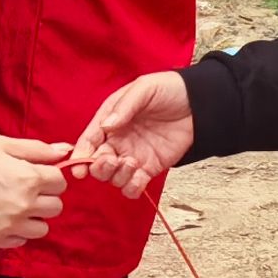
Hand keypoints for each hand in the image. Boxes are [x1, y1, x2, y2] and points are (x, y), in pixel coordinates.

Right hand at [0, 136, 75, 249]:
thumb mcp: (2, 144)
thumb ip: (37, 150)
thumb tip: (64, 151)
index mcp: (29, 179)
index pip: (60, 183)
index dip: (50, 176)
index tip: (37, 174)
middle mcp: (23, 206)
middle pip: (56, 207)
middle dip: (45, 197)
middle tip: (26, 189)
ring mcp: (9, 226)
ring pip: (41, 228)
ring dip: (34, 217)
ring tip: (15, 206)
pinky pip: (20, 241)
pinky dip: (16, 231)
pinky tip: (2, 217)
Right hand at [73, 73, 196, 197]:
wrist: (198, 102)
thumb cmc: (169, 89)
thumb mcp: (144, 89)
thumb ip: (124, 107)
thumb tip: (107, 126)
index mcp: (110, 120)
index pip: (89, 141)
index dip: (80, 155)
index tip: (78, 167)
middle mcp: (118, 141)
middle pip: (97, 164)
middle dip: (99, 167)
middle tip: (112, 160)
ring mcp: (133, 156)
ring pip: (114, 178)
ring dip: (118, 176)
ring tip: (133, 163)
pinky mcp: (149, 168)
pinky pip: (133, 186)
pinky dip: (132, 188)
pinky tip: (138, 178)